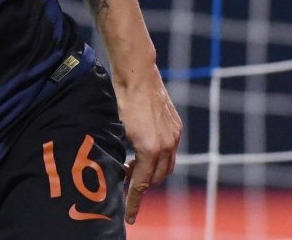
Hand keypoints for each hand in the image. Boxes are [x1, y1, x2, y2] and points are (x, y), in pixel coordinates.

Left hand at [115, 66, 180, 224]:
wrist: (138, 74)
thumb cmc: (121, 100)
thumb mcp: (115, 130)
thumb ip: (120, 153)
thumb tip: (117, 171)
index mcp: (149, 149)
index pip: (141, 184)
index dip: (133, 202)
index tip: (129, 217)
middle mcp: (166, 145)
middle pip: (156, 177)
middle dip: (141, 183)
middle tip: (125, 182)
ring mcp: (174, 135)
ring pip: (166, 165)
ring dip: (152, 170)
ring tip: (133, 165)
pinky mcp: (176, 126)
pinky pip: (170, 150)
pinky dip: (159, 156)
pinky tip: (144, 149)